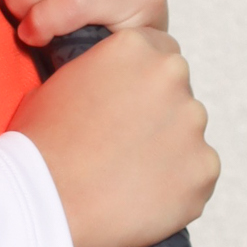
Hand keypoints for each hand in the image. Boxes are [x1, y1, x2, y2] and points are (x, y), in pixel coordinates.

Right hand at [9, 27, 219, 246]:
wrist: (46, 200)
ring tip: (128, 176)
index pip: (159, 52)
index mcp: (134, 46)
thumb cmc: (42, 145)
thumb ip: (100, 76)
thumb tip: (110, 89)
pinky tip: (141, 197)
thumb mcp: (58, 84)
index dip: (142, 82)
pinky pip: (198, 175)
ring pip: (188, 135)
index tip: (129, 105)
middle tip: (125, 144)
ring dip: (168, 150)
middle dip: (158, 114)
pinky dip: (177, 187)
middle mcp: (170, 75)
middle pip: (177, 91)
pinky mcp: (204, 168)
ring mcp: (192, 123)